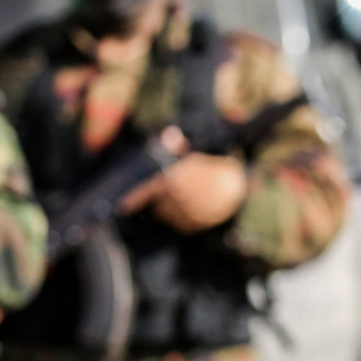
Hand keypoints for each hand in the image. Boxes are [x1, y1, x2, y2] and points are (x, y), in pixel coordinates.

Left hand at [122, 153, 247, 232]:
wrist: (235, 184)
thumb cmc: (208, 169)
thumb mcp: (191, 157)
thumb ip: (174, 148)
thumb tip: (170, 134)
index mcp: (175, 178)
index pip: (149, 191)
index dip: (136, 199)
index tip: (125, 207)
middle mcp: (181, 196)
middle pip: (158, 206)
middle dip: (161, 202)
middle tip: (172, 195)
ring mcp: (190, 211)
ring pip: (168, 217)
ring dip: (170, 212)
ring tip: (182, 202)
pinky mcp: (199, 223)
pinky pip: (182, 226)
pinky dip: (182, 221)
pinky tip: (189, 211)